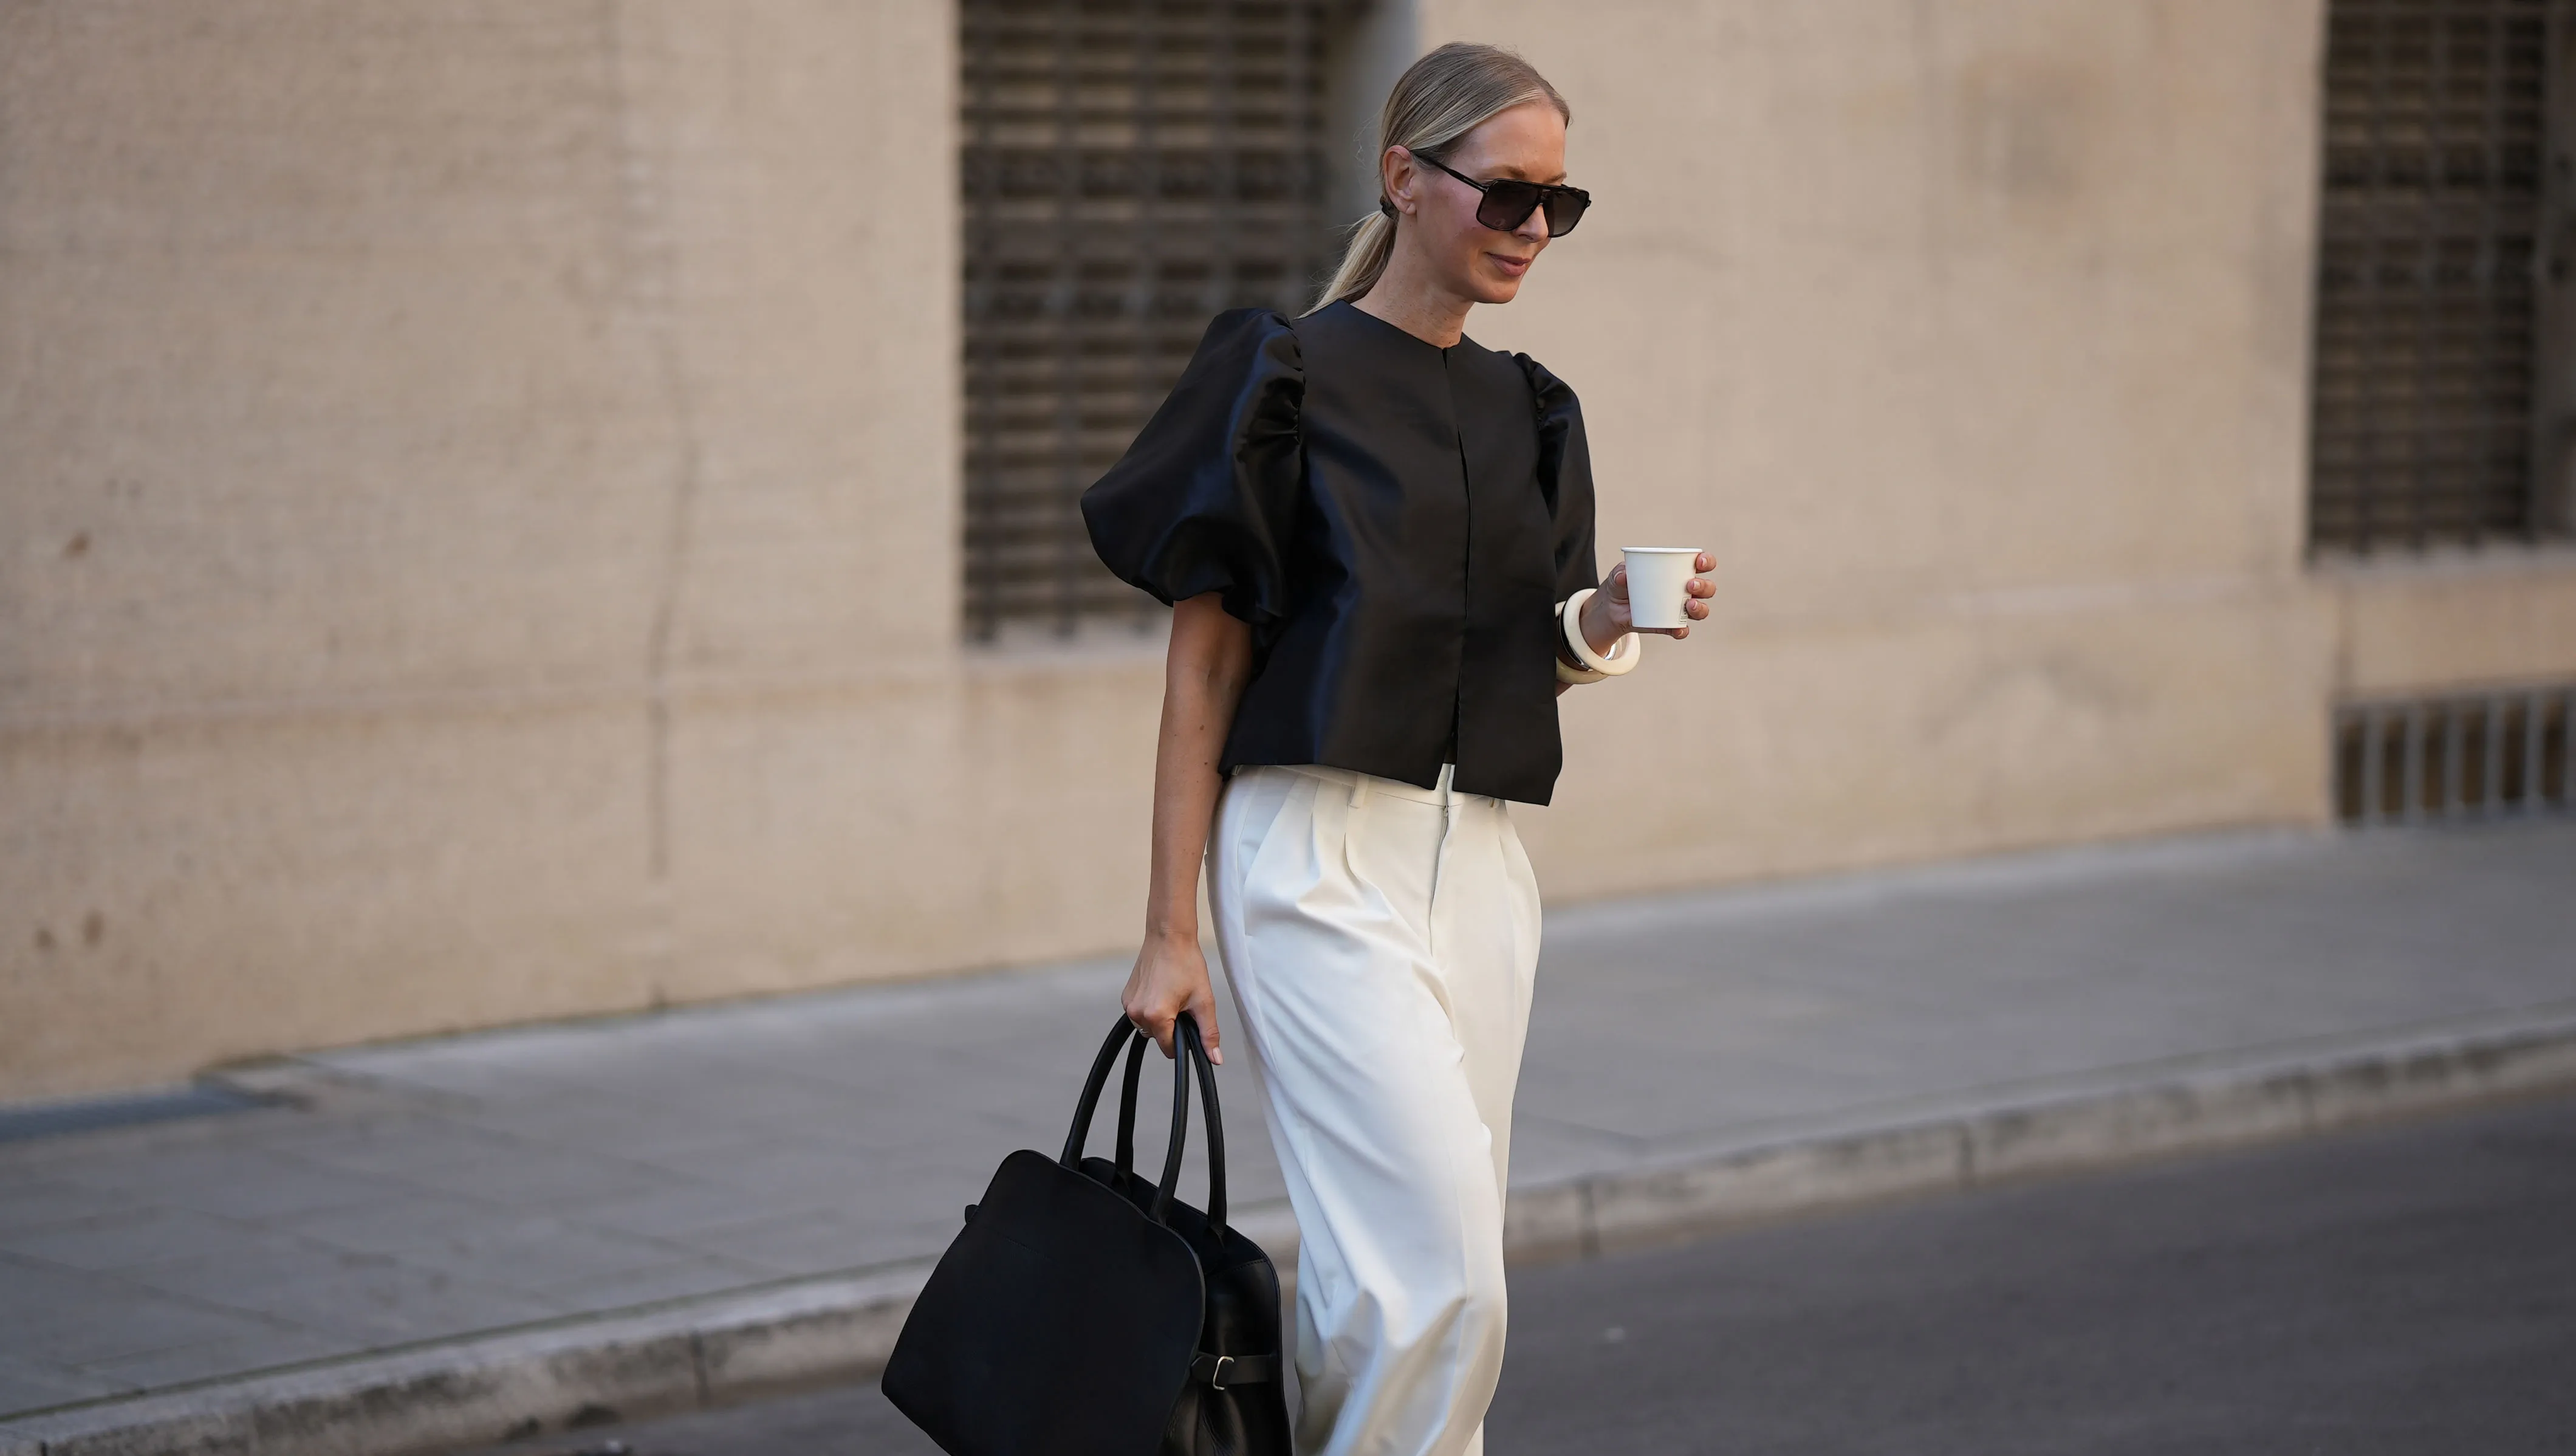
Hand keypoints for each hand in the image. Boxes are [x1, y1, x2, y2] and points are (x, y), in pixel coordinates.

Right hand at [1122, 930, 1222, 1063]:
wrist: (1169, 937)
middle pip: (1159, 1038)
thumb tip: (1215, 1058)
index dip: (1183, 1040)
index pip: (1169, 1049)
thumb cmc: (1186, 964)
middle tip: (1182, 1004)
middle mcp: (1137, 1013)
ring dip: (1161, 1019)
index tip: (1189, 1022)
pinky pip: (1140, 1014)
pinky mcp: (1125, 997)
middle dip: (1172, 1027)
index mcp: (1156, 1016)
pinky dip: (1151, 1010)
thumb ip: (1208, 1033)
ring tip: (1171, 996)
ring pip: (1149, 1028)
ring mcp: (1129, 1005)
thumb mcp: (1204, 1001)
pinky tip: (1161, 991)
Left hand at [1585, 550, 1714, 648]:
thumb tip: (1624, 576)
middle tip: (1689, 584)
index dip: (1706, 561)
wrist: (1611, 609)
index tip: (1699, 562)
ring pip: (1700, 609)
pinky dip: (1681, 630)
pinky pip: (1681, 629)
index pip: (1701, 564)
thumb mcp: (1618, 575)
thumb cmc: (1622, 584)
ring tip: (1688, 604)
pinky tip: (1678, 629)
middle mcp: (1684, 590)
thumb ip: (1620, 573)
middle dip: (1704, 586)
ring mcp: (1679, 609)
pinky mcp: (1669, 625)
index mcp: (1678, 571)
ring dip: (1699, 608)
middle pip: (1707, 588)